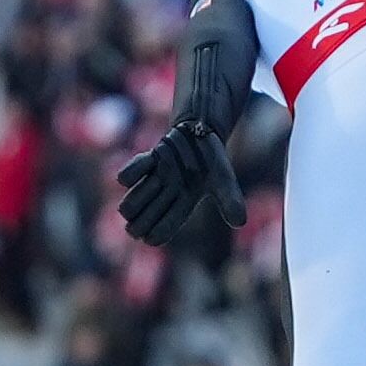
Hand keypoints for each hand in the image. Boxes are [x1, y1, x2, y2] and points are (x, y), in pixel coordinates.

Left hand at [117, 120, 246, 245]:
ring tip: (157, 181)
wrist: (201, 131)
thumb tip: (239, 223)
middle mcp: (163, 198)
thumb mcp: (224, 181)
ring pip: (128, 205)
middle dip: (141, 220)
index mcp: (181, 208)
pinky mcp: (144, 164)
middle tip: (156, 201)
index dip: (153, 235)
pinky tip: (150, 161)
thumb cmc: (214, 162)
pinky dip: (133, 172)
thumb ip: (230, 201)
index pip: (158, 234)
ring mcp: (152, 181)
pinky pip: (125, 176)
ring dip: (139, 197)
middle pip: (138, 225)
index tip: (153, 231)